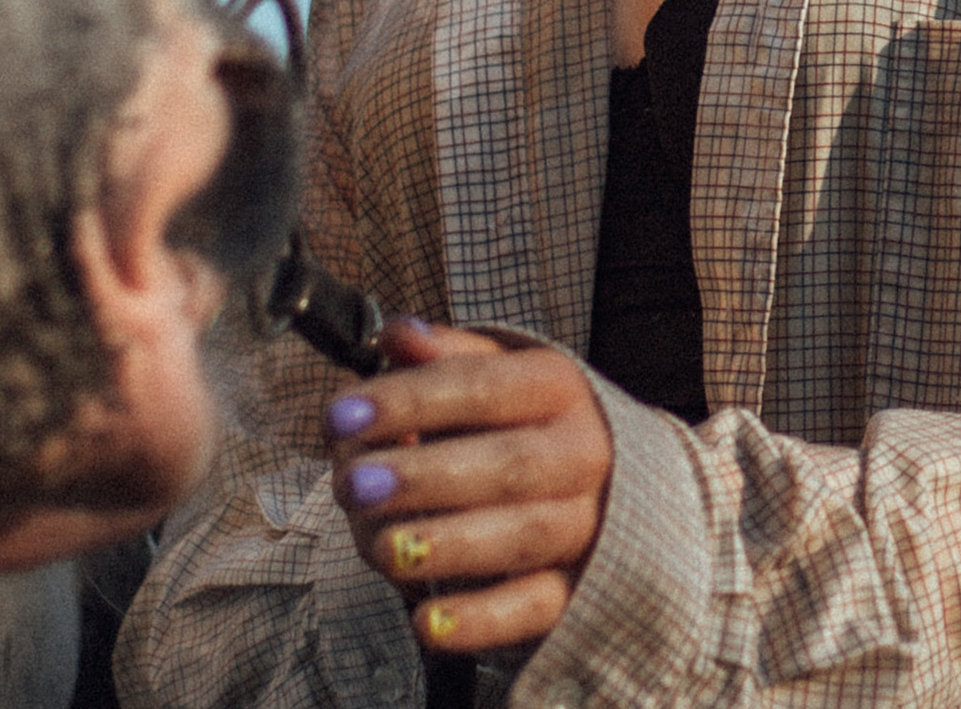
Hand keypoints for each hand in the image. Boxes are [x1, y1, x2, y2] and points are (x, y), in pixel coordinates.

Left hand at [323, 317, 611, 656]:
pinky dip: (482, 620)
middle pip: (508, 466)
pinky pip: (536, 610)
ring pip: (525, 536)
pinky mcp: (578, 592)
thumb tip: (397, 337)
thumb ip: (445, 357)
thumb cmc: (529, 422)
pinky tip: (426, 623)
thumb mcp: (497, 373)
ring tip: (382, 548)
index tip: (343, 414)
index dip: (411, 400)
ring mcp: (586, 525)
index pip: (483, 387)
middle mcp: (581, 453)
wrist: (617, 485)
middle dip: (425, 476)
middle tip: (354, 485)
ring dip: (449, 545)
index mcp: (558, 387)